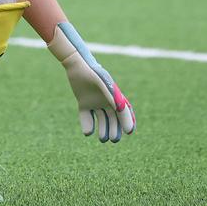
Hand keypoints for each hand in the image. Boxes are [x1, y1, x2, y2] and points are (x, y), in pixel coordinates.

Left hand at [47, 21, 135, 142]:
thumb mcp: (105, 85)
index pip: (124, 112)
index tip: (130, 131)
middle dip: (115, 130)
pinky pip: (87, 116)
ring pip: (101, 119)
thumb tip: (124, 110)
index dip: (128, 121)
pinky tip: (88, 132)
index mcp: (114, 96)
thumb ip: (114, 97)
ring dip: (103, 130)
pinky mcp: (83, 103)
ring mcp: (94, 102)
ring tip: (103, 139)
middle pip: (113, 118)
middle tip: (113, 139)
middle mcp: (106, 100)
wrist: (77, 65)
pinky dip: (88, 124)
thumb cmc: (94, 73)